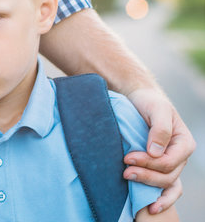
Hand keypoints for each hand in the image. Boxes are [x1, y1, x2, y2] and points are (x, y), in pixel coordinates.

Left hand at [123, 88, 194, 213]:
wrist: (140, 100)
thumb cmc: (149, 103)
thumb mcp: (156, 109)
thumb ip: (159, 129)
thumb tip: (156, 152)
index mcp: (184, 143)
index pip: (168, 161)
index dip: (148, 163)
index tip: (127, 158)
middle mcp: (180, 156)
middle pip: (167, 176)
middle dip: (146, 175)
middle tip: (124, 171)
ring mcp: (172, 164)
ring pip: (166, 184)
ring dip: (148, 186)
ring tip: (128, 180)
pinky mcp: (160, 168)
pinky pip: (166, 189)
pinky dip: (161, 199)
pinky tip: (150, 207)